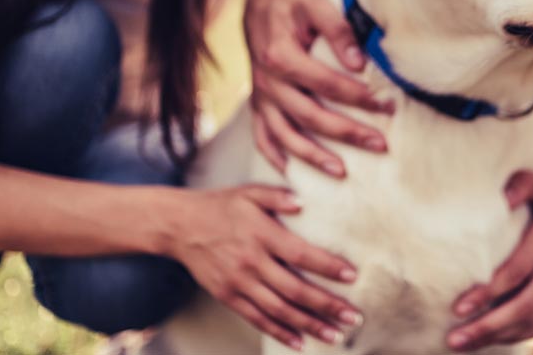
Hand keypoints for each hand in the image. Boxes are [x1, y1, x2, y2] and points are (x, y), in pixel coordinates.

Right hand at [166, 185, 362, 349]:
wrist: (179, 226)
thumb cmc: (221, 206)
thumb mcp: (249, 192)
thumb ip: (277, 195)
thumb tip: (302, 201)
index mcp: (261, 234)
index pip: (300, 255)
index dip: (327, 266)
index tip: (352, 276)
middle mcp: (251, 262)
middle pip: (294, 290)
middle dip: (327, 305)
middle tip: (353, 317)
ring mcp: (238, 283)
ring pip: (279, 310)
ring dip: (309, 325)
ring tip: (336, 336)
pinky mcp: (228, 296)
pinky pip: (257, 319)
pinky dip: (279, 332)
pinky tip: (300, 342)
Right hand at [244, 0, 391, 176]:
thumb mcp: (317, 2)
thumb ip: (338, 29)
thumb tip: (359, 63)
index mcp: (281, 55)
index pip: (325, 84)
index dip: (359, 97)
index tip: (389, 106)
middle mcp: (267, 79)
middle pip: (310, 115)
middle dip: (347, 133)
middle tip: (381, 145)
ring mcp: (261, 94)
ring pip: (285, 133)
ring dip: (313, 156)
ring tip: (342, 172)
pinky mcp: (257, 102)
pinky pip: (261, 135)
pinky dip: (274, 156)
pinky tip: (292, 173)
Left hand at [446, 172, 532, 350]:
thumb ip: (525, 183)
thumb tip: (502, 198)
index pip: (516, 273)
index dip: (487, 293)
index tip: (459, 306)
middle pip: (521, 307)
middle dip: (486, 326)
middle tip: (454, 337)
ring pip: (530, 323)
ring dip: (495, 337)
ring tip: (462, 344)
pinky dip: (515, 338)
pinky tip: (490, 342)